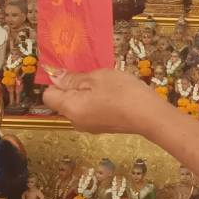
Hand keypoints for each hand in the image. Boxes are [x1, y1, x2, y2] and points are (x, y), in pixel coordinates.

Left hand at [43, 68, 170, 135]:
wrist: (149, 115)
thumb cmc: (122, 93)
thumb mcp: (97, 77)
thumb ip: (73, 78)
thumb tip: (55, 76)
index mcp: (70, 108)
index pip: (49, 95)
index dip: (57, 81)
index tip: (71, 71)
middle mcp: (76, 121)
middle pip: (63, 100)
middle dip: (73, 86)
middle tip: (92, 74)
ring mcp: (89, 126)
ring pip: (78, 105)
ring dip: (87, 92)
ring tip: (105, 83)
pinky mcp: (101, 127)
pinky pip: (90, 110)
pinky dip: (96, 101)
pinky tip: (112, 94)